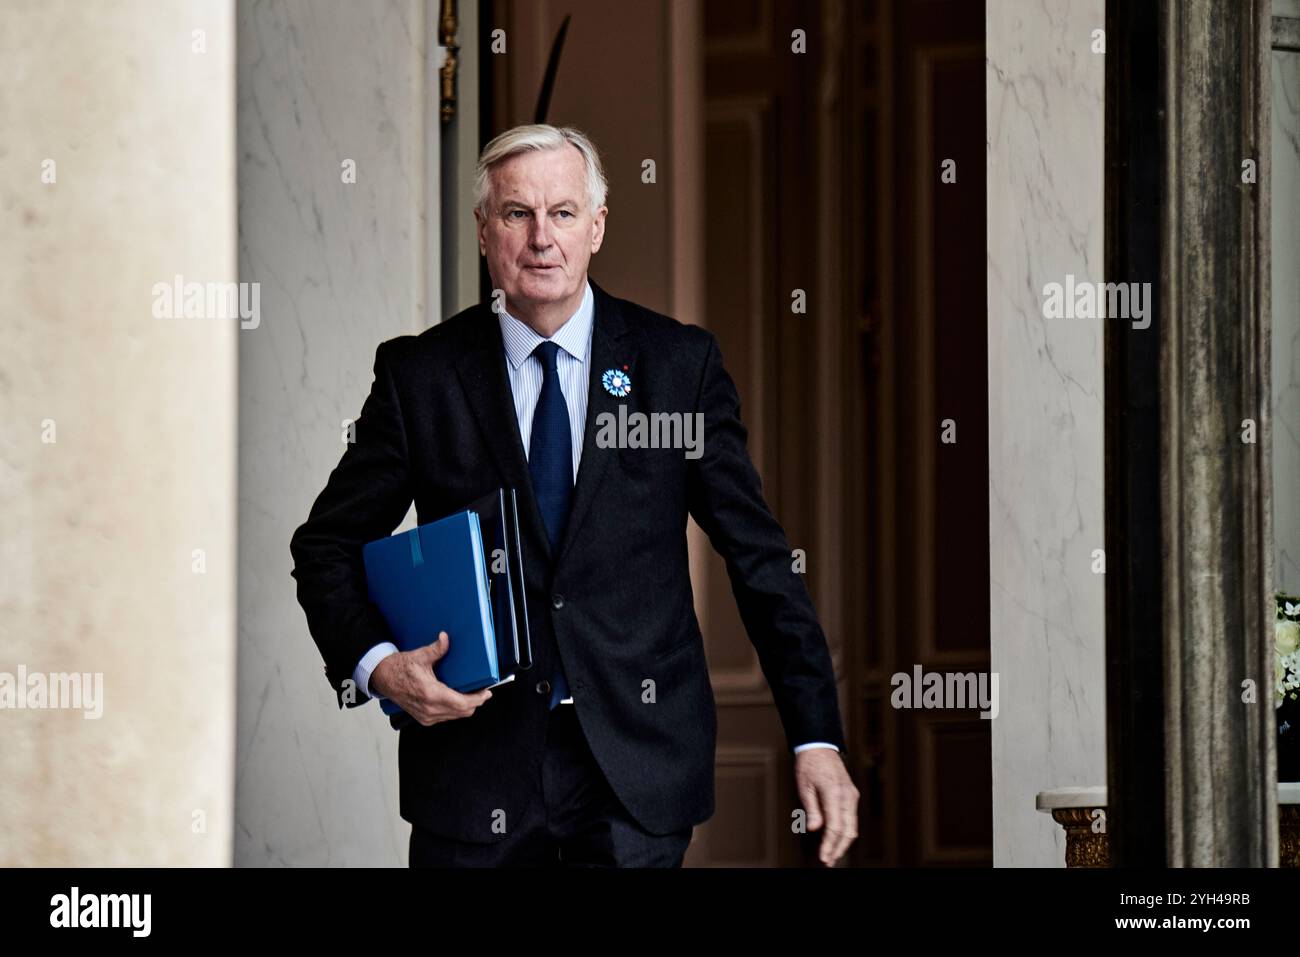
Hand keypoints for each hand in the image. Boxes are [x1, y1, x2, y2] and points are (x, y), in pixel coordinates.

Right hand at [369, 632, 492, 725]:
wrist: (383, 678)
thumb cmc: (399, 668)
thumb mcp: (419, 656)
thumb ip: (436, 649)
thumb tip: (446, 638)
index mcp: (430, 694)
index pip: (462, 703)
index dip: (477, 699)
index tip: (486, 692)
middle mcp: (429, 709)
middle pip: (462, 712)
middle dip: (475, 703)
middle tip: (483, 693)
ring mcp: (426, 716)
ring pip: (455, 716)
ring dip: (465, 707)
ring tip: (473, 695)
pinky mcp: (423, 719)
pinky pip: (446, 717)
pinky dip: (454, 710)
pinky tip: (457, 700)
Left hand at [795, 749, 859, 865]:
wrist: (819, 746)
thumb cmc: (809, 765)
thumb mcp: (804, 786)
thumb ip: (811, 808)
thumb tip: (815, 828)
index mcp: (835, 793)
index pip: (835, 826)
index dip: (829, 845)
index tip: (823, 858)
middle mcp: (848, 795)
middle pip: (848, 830)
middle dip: (839, 849)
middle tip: (828, 862)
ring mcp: (851, 796)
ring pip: (852, 826)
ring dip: (843, 843)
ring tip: (831, 855)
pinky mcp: (851, 796)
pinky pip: (850, 818)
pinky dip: (845, 832)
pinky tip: (835, 840)